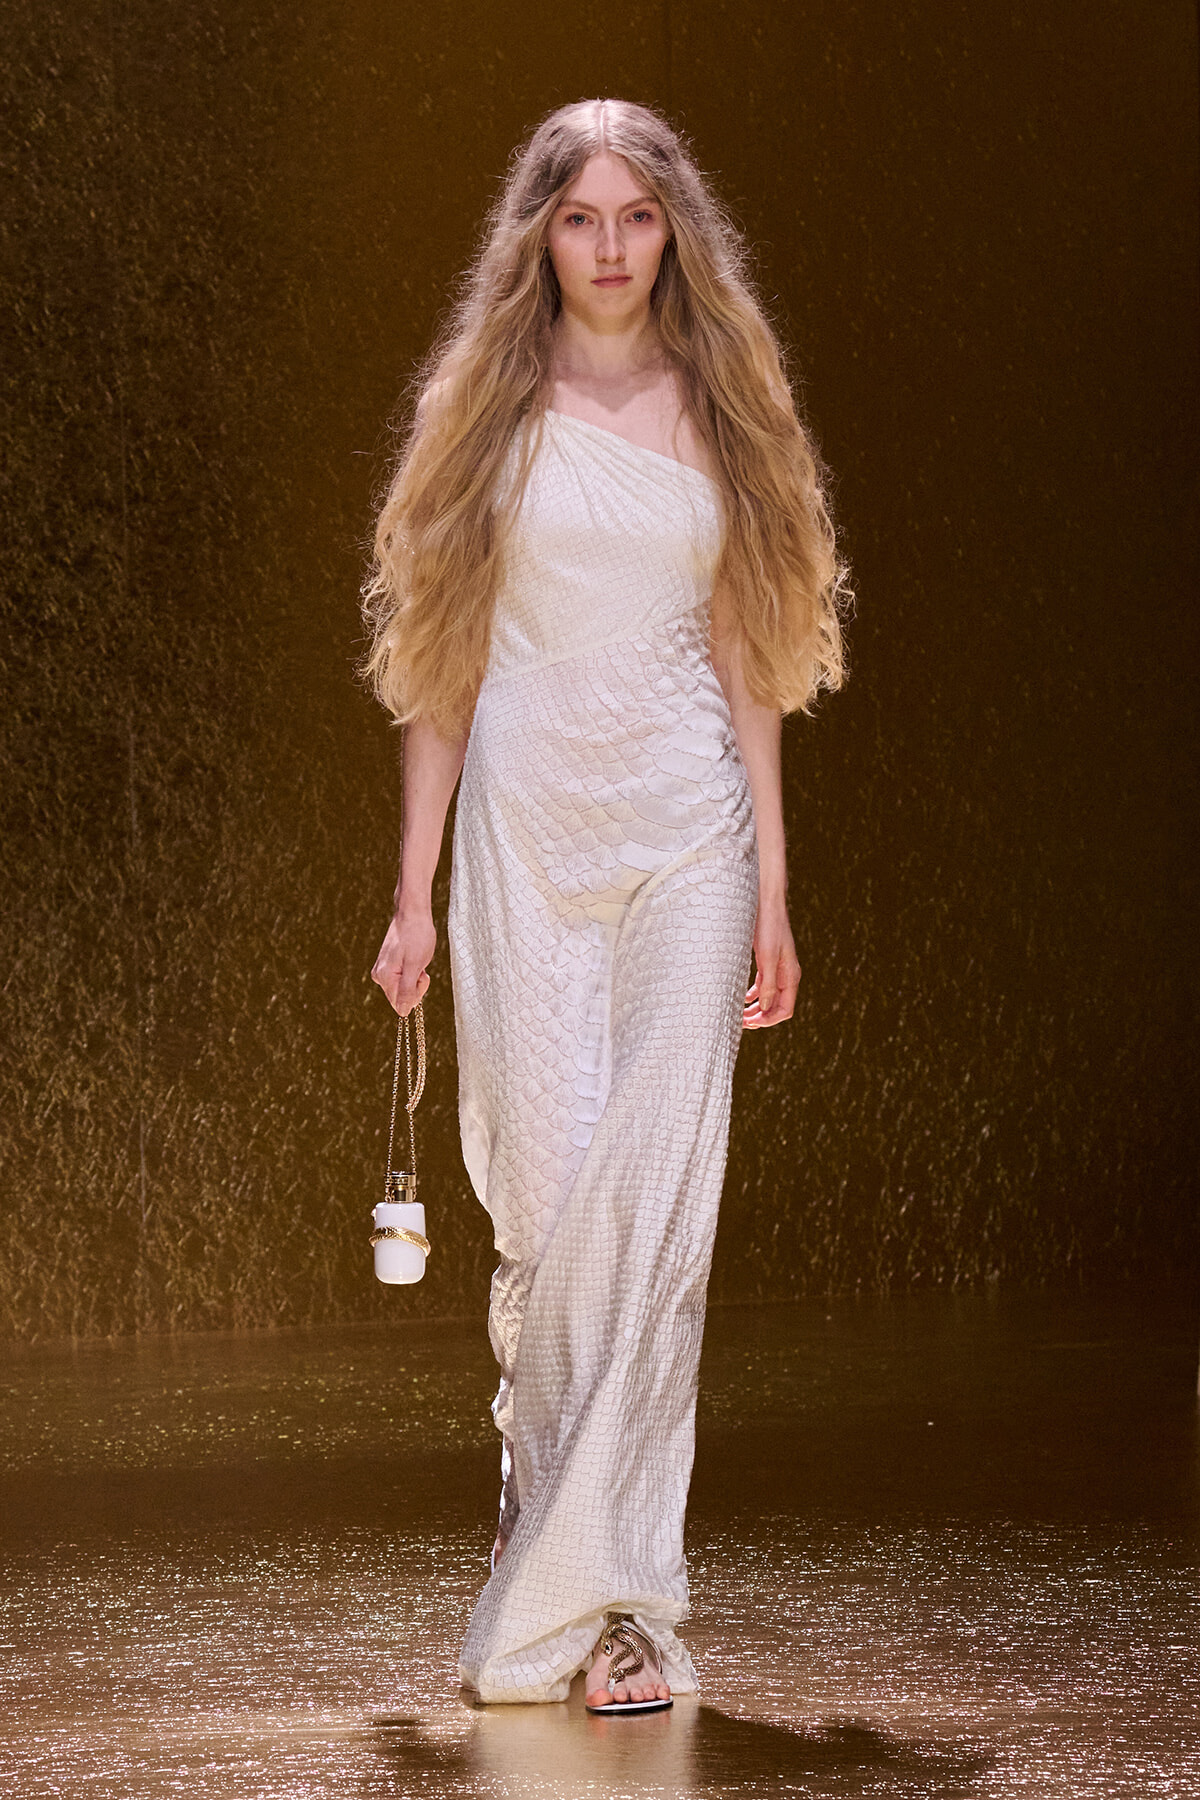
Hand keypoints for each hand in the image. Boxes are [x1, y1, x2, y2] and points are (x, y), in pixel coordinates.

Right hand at [371, 908, 435, 1016]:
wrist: (412, 914)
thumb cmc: (417, 937)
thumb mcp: (415, 966)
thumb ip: (407, 991)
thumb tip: (403, 1013)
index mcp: (384, 977)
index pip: (401, 1004)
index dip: (416, 994)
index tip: (421, 976)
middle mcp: (379, 976)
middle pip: (401, 998)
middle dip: (416, 986)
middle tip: (421, 967)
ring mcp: (383, 970)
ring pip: (403, 988)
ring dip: (415, 978)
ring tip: (417, 959)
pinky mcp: (388, 965)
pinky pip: (402, 979)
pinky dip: (412, 972)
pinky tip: (414, 958)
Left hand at [743, 902, 800, 1029]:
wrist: (765, 902)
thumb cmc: (768, 926)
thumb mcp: (767, 957)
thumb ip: (768, 984)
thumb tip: (765, 1008)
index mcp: (790, 976)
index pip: (785, 1010)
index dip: (769, 1021)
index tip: (751, 1024)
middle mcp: (786, 975)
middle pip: (777, 1007)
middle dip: (760, 1017)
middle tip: (741, 1023)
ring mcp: (777, 969)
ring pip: (768, 997)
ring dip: (755, 1008)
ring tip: (739, 1015)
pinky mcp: (767, 962)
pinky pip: (763, 985)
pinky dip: (753, 995)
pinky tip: (742, 998)